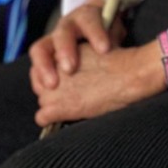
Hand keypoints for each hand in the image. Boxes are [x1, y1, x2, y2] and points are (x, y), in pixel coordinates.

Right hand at [28, 0, 125, 89]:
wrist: (94, 29)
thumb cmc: (107, 33)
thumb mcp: (115, 32)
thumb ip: (115, 38)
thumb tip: (117, 52)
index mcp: (86, 16)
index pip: (90, 20)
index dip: (96, 34)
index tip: (104, 49)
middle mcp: (67, 26)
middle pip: (62, 33)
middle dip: (65, 51)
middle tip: (70, 69)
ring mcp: (53, 40)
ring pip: (41, 48)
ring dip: (44, 67)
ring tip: (51, 84)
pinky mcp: (46, 56)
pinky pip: (36, 65)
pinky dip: (38, 78)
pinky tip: (43, 90)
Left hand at [31, 39, 164, 124]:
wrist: (128, 75)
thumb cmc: (118, 61)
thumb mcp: (92, 48)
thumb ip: (78, 53)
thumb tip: (74, 65)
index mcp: (60, 49)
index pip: (42, 62)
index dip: (52, 72)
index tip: (61, 79)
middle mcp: (51, 68)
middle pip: (39, 83)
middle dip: (50, 89)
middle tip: (69, 94)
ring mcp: (53, 88)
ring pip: (42, 101)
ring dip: (53, 104)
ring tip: (72, 105)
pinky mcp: (57, 107)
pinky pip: (42, 117)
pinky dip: (51, 119)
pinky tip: (64, 117)